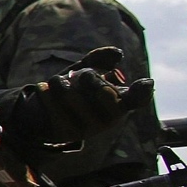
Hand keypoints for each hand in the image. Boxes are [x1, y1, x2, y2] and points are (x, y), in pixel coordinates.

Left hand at [4, 47, 153, 145]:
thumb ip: (98, 61)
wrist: (42, 116)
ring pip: (77, 99)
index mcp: (118, 103)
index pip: (137, 100)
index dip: (143, 92)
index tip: (145, 82)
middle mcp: (108, 119)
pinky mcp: (67, 133)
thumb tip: (117, 53)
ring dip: (62, 84)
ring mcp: (89, 128)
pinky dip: (48, 94)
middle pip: (105, 93)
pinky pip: (57, 110)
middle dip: (91, 78)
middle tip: (81, 75)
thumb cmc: (71, 90)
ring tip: (55, 80)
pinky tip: (43, 87)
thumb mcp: (84, 72)